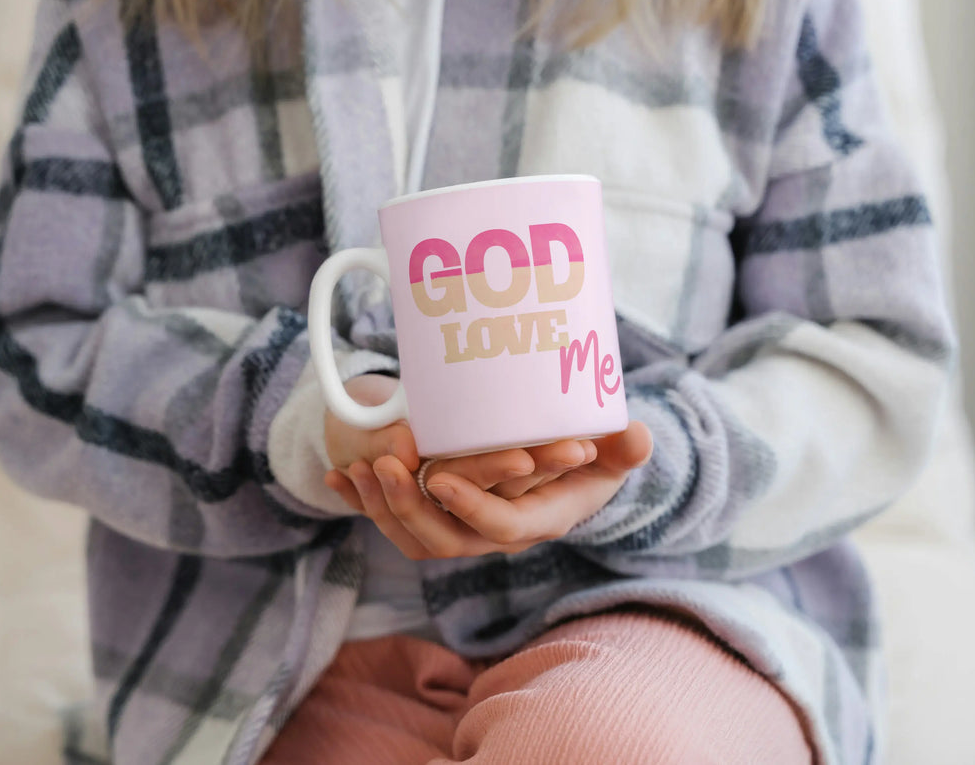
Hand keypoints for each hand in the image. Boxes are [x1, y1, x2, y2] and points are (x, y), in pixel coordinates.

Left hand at [332, 421, 652, 559]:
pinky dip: (362, 501)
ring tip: (358, 468)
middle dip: (409, 506)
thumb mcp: (610, 454)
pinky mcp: (436, 517)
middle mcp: (493, 534)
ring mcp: (462, 529)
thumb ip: (622, 449)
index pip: (500, 527)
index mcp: (535, 521)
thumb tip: (637, 436)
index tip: (441, 477)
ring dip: (380, 505)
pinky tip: (336, 476)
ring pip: (413, 534)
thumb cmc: (591, 460)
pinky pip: (393, 520)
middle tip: (385, 466)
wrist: (566, 474)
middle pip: (444, 538)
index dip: (470, 506)